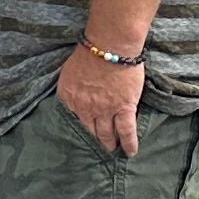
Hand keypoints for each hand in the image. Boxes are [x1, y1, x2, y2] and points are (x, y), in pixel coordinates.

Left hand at [57, 41, 143, 155]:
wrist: (109, 45)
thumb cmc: (89, 52)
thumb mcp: (69, 71)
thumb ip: (70, 87)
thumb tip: (74, 94)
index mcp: (68, 97)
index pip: (71, 118)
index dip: (78, 127)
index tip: (81, 135)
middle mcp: (84, 108)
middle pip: (88, 130)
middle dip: (92, 141)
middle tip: (96, 150)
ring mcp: (104, 110)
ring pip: (106, 134)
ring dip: (109, 143)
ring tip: (112, 151)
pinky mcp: (123, 108)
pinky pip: (126, 131)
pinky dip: (129, 144)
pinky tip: (130, 152)